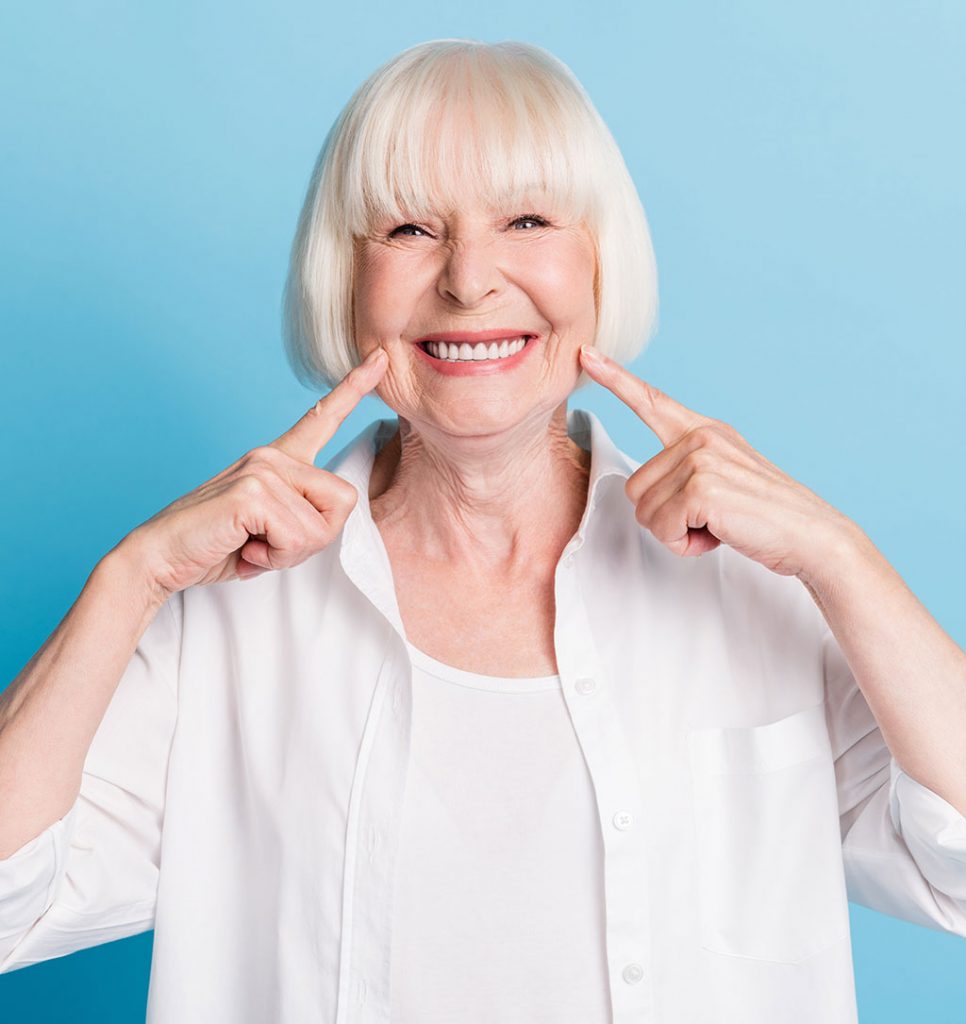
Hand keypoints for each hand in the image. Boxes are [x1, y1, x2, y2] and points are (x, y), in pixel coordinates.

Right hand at [121, 348, 388, 597]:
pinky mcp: (252, 491)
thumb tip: (330, 518)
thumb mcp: (272, 530)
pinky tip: (244, 550)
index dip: (355, 388)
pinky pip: (298, 536)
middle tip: (269, 546)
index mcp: (277, 459)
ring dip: (290, 553)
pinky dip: (274, 556)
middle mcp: (272, 456)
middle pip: (344, 501)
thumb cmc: (216, 545)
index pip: (322, 417)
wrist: (159, 558)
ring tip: (251, 546)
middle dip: (314, 539)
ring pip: (322, 525)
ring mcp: (262, 468)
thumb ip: (303, 516)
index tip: (381, 358)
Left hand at [578, 345, 855, 577]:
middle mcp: (700, 437)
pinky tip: (719, 534)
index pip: (652, 401)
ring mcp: (700, 459)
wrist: (813, 536)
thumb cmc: (765, 517)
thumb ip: (686, 471)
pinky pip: (662, 528)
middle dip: (665, 517)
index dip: (615, 379)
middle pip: (635, 487)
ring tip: (719, 524)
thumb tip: (643, 492)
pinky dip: (685, 544)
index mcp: (704, 431)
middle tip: (711, 518)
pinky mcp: (701, 489)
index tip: (586, 354)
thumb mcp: (724, 479)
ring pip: (645, 511)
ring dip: (676, 532)